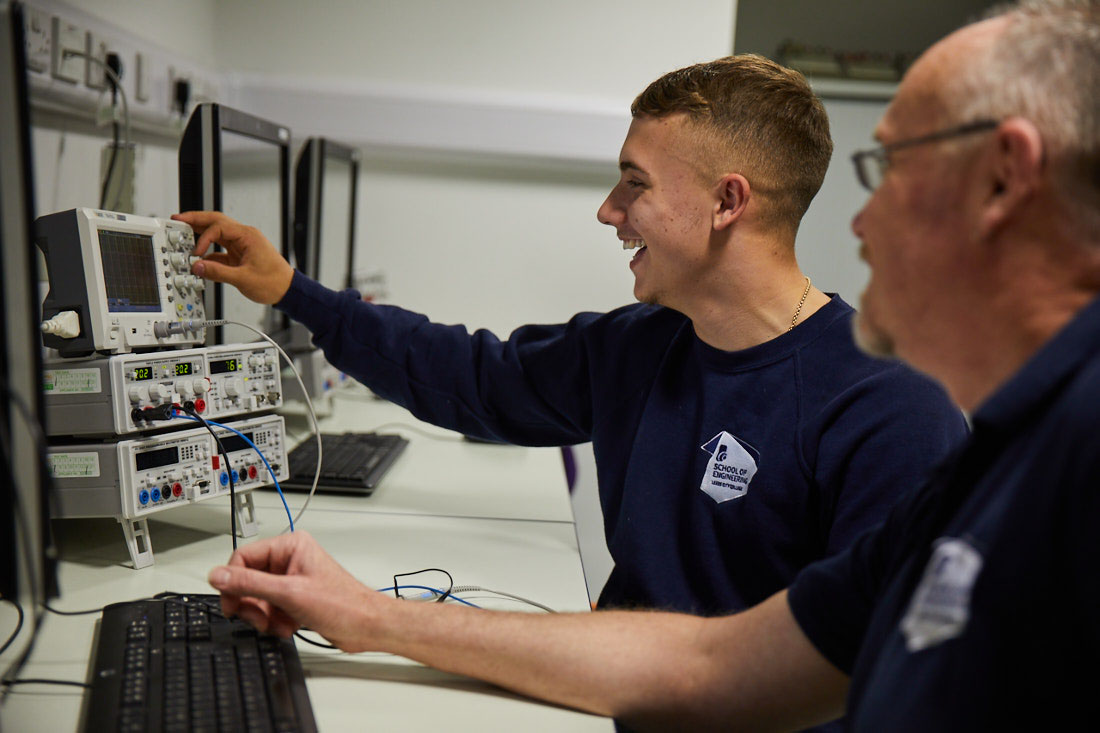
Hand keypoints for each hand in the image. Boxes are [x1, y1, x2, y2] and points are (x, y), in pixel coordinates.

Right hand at [172, 211, 294, 304]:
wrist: (287, 290)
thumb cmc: (274, 282)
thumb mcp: (243, 279)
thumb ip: (217, 273)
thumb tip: (197, 267)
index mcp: (248, 236)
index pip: (218, 227)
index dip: (203, 239)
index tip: (195, 253)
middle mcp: (244, 237)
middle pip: (215, 221)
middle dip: (195, 219)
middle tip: (177, 219)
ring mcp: (242, 245)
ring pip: (216, 233)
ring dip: (200, 233)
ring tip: (183, 232)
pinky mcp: (239, 255)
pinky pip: (220, 249)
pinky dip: (208, 252)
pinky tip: (199, 258)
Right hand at [207, 531, 388, 650]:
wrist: (366, 626)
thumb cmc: (343, 604)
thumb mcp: (289, 594)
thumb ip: (250, 584)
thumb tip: (218, 575)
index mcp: (290, 546)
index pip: (243, 557)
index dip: (233, 582)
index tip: (231, 604)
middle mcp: (290, 559)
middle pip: (247, 580)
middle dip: (252, 604)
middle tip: (258, 618)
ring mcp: (292, 580)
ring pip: (256, 598)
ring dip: (263, 616)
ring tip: (279, 623)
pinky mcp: (294, 598)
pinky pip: (268, 609)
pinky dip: (274, 621)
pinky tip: (288, 626)